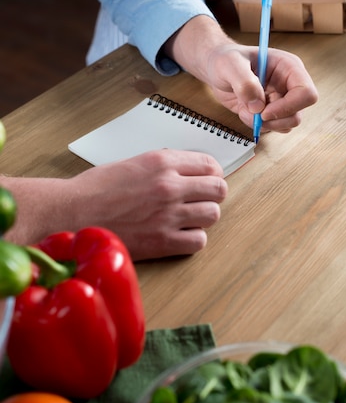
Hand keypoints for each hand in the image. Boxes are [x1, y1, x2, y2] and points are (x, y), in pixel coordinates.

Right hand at [71, 150, 227, 260]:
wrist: (71, 212)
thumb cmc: (95, 188)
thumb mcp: (132, 163)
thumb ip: (162, 166)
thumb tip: (186, 171)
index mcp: (162, 162)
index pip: (209, 164)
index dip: (212, 173)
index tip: (207, 180)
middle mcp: (170, 185)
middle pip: (218, 189)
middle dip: (212, 194)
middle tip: (201, 199)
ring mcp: (168, 214)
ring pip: (213, 214)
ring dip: (203, 217)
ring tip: (188, 218)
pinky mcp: (163, 241)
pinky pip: (199, 241)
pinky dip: (193, 239)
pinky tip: (178, 235)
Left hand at [205, 43, 317, 132]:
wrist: (217, 69)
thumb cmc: (226, 59)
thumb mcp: (230, 64)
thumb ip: (244, 83)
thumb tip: (257, 106)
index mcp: (289, 67)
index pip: (306, 93)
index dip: (288, 107)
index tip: (264, 112)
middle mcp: (289, 84)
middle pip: (297, 113)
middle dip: (274, 120)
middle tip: (253, 115)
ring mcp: (281, 99)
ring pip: (286, 124)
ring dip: (264, 124)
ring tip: (245, 110)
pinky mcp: (272, 111)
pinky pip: (273, 127)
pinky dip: (258, 126)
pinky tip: (245, 112)